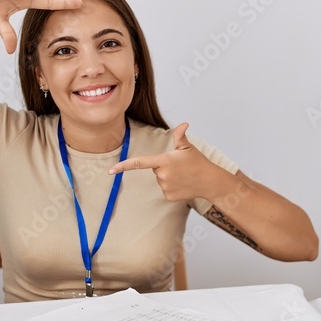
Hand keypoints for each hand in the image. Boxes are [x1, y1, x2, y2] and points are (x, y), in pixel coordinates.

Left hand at [110, 123, 225, 200]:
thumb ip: (180, 136)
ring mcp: (165, 186)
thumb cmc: (198, 162)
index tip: (111, 170)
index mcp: (164, 160)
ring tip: (183, 176)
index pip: (139, 163)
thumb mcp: (188, 147)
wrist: (210, 181)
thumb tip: (184, 124)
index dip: (123, 166)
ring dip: (169, 177)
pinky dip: (173, 187)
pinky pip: (165, 190)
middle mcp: (162, 174)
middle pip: (155, 169)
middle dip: (165, 167)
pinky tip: (183, 185)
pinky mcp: (169, 196)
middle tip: (180, 167)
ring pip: (160, 180)